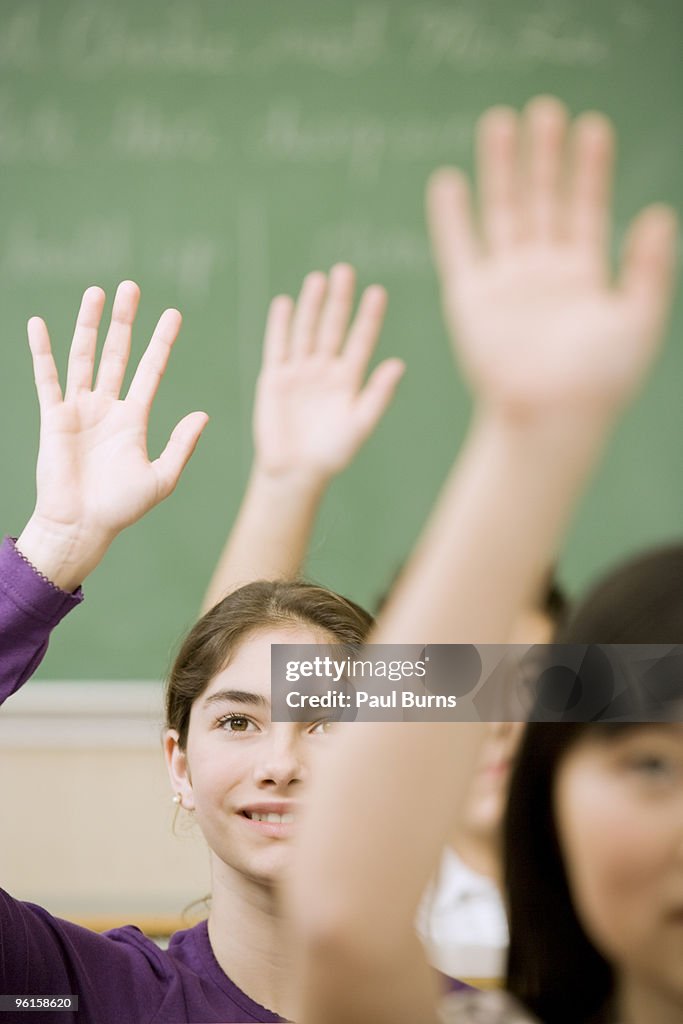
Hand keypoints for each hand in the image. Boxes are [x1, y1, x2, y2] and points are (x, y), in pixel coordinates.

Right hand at [18, 281, 207, 587]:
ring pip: (85, 357)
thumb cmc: (120, 508)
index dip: (162, 343)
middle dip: (125, 321)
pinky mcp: (54, 418)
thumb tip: (203, 414)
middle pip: (117, 353)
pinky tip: (39, 324)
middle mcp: (107, 408)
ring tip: (97, 292)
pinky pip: (46, 378)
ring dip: (89, 325)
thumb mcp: (161, 478)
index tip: (173, 314)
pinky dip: (42, 351)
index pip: (150, 370)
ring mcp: (79, 410)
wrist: (81, 527)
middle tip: (131, 287)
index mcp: (133, 419)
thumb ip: (181, 445)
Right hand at [253, 264, 403, 481]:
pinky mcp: (274, 378)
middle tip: (345, 270)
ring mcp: (299, 372)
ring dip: (311, 306)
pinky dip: (281, 325)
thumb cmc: (332, 453)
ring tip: (318, 279)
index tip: (378, 292)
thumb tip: (398, 365)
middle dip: (339, 300)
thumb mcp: (360, 424)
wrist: (295, 472)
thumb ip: (378, 395)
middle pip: (333, 327)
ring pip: (306, 331)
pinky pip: (277, 346)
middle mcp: (324, 370)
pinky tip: (285, 303)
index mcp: (349, 379)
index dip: (369, 317)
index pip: (361, 340)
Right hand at [427, 96, 677, 418]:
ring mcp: (505, 282)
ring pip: (502, 212)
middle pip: (543, 200)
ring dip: (501, 169)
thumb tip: (660, 212)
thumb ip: (650, 266)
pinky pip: (458, 248)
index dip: (590, 169)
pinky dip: (451, 216)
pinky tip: (448, 180)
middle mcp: (543, 272)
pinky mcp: (471, 298)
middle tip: (545, 110)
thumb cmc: (601, 378)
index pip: (586, 208)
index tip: (592, 126)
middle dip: (544, 156)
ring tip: (500, 122)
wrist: (551, 414)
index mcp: (584, 275)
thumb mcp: (641, 317)